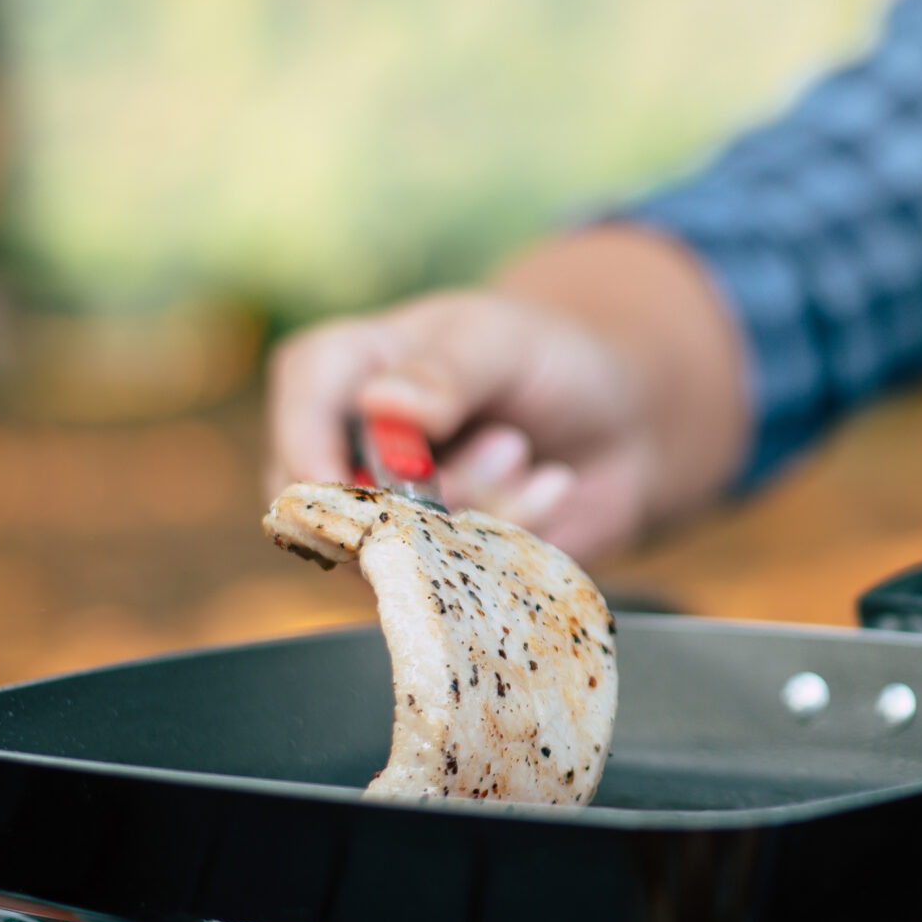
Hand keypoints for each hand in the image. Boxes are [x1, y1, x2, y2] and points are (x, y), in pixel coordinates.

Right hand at [266, 290, 651, 561]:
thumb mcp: (505, 342)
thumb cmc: (550, 361)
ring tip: (526, 454)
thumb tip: (382, 402)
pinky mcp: (435, 564)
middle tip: (510, 442)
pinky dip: (514, 538)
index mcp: (345, 367)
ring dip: (486, 509)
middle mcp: (349, 447)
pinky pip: (456, 579)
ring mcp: (390, 514)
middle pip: (332, 505)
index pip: (300, 412)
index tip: (369, 486)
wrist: (621, 425)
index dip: (315, 456)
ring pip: (403, 549)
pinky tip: (550, 488)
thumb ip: (449, 371)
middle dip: (433, 492)